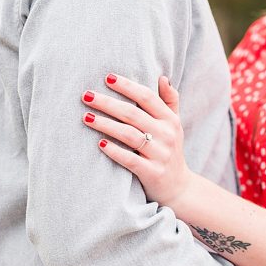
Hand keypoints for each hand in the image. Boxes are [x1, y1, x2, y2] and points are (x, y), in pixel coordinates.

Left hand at [82, 73, 190, 205]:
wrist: (179, 188)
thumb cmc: (169, 151)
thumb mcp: (174, 125)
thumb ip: (169, 101)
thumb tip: (162, 77)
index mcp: (170, 120)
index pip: (147, 97)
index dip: (127, 86)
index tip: (107, 77)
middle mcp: (166, 134)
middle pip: (133, 114)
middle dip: (108, 103)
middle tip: (86, 95)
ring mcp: (160, 154)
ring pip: (129, 135)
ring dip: (106, 125)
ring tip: (86, 117)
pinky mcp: (152, 172)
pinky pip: (131, 160)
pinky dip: (115, 151)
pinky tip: (100, 144)